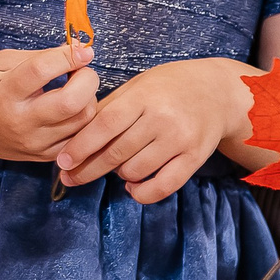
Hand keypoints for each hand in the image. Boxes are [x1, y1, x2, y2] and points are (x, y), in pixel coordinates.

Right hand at [0, 38, 96, 160]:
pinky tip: (75, 108)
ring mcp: (32, 142)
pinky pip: (79, 139)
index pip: (42, 71)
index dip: (69, 56)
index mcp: (3, 92)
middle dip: (87, 80)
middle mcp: (19, 121)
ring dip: (89, 99)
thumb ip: (40, 56)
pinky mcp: (42, 156)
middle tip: (83, 70)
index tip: (83, 50)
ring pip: (82, 122)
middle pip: (70, 103)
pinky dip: (84, 121)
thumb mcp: (2, 61)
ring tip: (77, 88)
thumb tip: (78, 49)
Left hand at [54, 57, 253, 200]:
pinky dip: (141, 192)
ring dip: (117, 174)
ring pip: (135, 171)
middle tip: (70, 177)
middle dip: (88, 169)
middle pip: (117, 152)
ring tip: (113, 167)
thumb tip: (75, 135)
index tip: (63, 161)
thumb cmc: (168, 87)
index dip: (81, 145)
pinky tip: (132, 186)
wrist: (217, 92)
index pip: (105, 125)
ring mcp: (180, 140)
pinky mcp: (194, 159)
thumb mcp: (138, 86)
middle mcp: (163, 119)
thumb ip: (109, 108)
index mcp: (144, 96)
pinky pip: (162, 186)